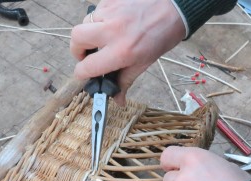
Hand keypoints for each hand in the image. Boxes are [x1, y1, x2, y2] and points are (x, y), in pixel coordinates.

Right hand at [70, 0, 185, 105]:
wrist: (174, 9)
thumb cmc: (161, 36)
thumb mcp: (144, 63)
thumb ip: (125, 81)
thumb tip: (116, 100)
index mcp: (121, 52)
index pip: (87, 66)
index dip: (82, 73)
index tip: (85, 74)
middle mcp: (112, 31)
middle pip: (76, 38)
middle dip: (77, 49)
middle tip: (87, 54)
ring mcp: (110, 12)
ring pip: (85, 23)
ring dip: (89, 32)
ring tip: (103, 37)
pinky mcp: (111, 0)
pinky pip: (97, 11)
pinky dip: (100, 20)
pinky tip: (113, 24)